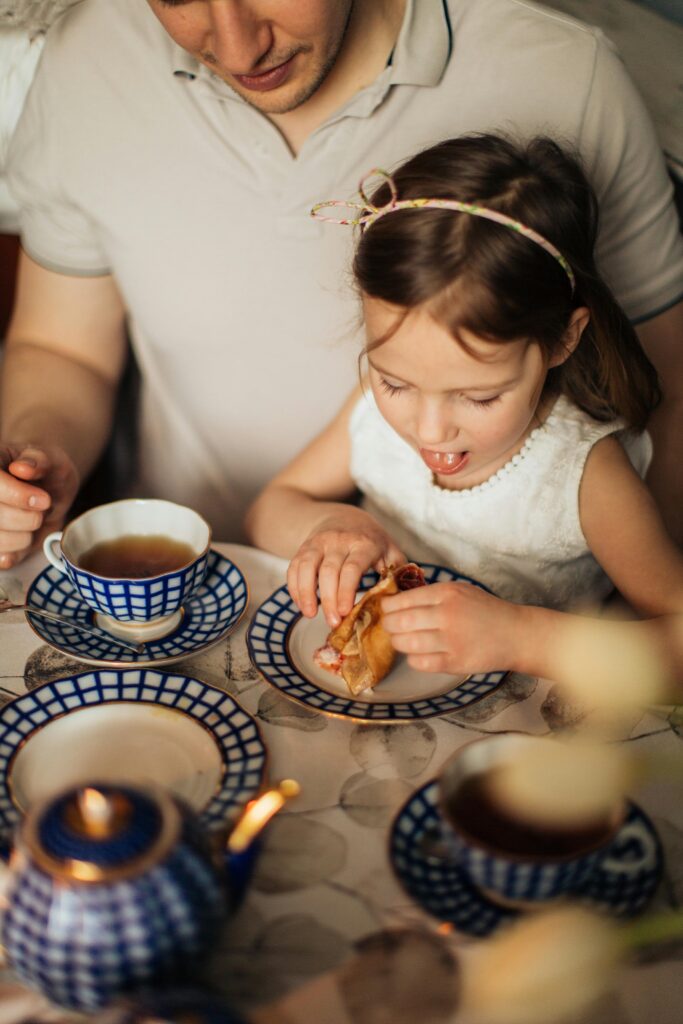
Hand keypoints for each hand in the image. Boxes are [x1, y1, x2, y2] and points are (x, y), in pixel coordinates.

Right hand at [0, 443, 78, 567]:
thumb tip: (22, 467)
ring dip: (25, 536)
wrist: (49, 488)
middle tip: (43, 508)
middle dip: (27, 518)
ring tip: (34, 520)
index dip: (16, 495)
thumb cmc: (47, 471)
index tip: (44, 500)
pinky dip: (18, 552)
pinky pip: (1, 558)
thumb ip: (39, 460)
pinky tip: (25, 537)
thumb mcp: (51, 458)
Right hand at [287, 509, 404, 626]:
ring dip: (305, 592)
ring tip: (310, 614)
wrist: (342, 515)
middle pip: (329, 571)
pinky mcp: (304, 547)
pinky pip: (294, 567)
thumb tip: (407, 597)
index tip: (346, 612)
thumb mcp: (389, 549)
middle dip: (329, 599)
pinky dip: (294, 587)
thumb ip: (398, 571)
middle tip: (333, 622)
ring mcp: (318, 543)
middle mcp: (338, 540)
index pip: (352, 567)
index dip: (347, 590)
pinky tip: (302, 604)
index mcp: (364, 543)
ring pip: (306, 566)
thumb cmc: (370, 539)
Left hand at [381, 580, 523, 674]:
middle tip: (389, 626)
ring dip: (398, 642)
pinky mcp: (455, 662)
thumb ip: (432, 594)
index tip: (384, 609)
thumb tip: (398, 600)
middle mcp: (447, 615)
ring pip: (407, 643)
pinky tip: (417, 654)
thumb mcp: (460, 591)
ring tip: (400, 640)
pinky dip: (413, 659)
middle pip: (401, 621)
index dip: (388, 606)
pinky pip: (421, 663)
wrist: (516, 634)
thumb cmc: (486, 611)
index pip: (404, 599)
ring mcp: (451, 640)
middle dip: (389, 625)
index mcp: (447, 593)